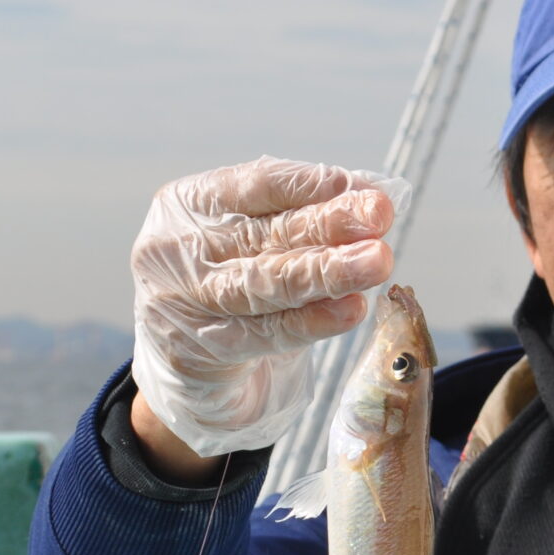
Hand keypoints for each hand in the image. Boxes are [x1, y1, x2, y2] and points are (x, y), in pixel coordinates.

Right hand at [130, 155, 401, 458]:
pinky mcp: (196, 352)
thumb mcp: (258, 243)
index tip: (363, 188)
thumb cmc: (233, 288)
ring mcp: (180, 302)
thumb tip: (370, 194)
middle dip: (328, 223)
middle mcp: (174, 248)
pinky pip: (266, 333)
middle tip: (379, 215)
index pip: (253, 185)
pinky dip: (313, 321)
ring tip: (377, 260)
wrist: (191, 369)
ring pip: (265, 282)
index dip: (310, 185)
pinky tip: (350, 309)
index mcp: (184, 203)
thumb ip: (301, 217)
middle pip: (263, 233)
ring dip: (328, 270)